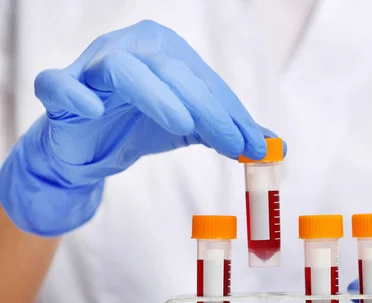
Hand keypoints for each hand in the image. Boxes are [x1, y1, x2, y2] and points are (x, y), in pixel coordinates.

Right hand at [0, 20, 279, 235]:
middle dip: (207, 110)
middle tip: (235, 145)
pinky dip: (73, 93)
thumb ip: (229, 134)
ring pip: (124, 70)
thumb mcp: (192, 130)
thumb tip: (277, 147)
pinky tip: (94, 110)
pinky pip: (58, 83)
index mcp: (167, 52)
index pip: (205, 83)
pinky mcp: (60, 87)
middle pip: (172, 72)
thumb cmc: (140, 126)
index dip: (232, 115)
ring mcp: (93, 65)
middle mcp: (132, 48)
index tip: (255, 148)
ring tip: (183, 124)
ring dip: (155, 96)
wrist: (88, 146)